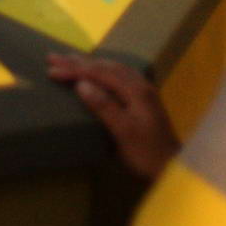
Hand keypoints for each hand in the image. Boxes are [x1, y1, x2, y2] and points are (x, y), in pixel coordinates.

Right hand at [47, 52, 179, 181]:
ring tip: (71, 59)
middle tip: (53, 57)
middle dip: (78, 62)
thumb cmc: (146, 153)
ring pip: (113, 68)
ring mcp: (144, 91)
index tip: (52, 70)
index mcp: (135, 90)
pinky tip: (100, 71)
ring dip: (91, 63)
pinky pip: (119, 75)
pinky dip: (103, 70)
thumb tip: (82, 84)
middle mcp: (140, 85)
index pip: (99, 73)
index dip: (74, 70)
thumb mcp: (123, 132)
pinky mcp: (144, 99)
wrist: (173, 167)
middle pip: (105, 67)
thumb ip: (104, 106)